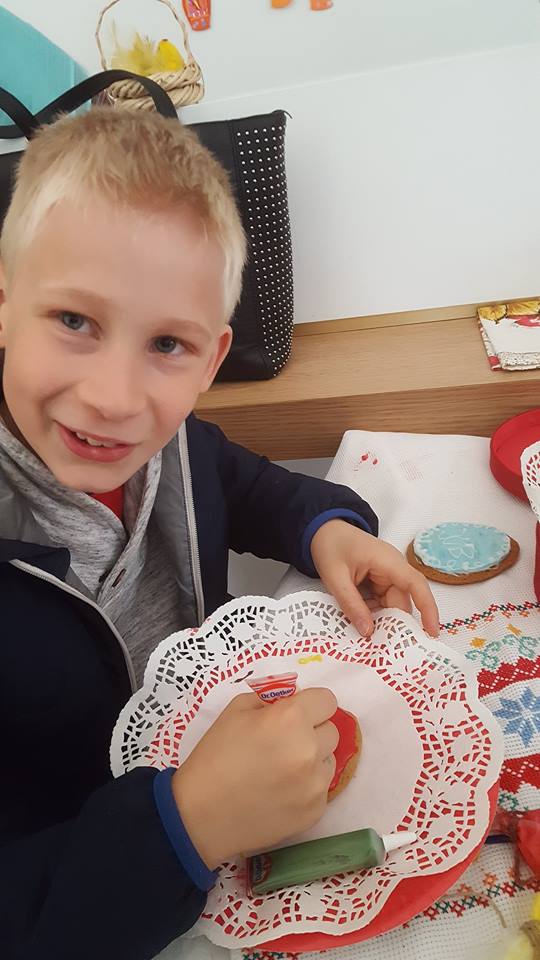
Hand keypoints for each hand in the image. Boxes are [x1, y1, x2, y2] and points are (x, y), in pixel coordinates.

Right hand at [172, 688, 337, 868]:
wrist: (201, 815)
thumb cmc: (214, 756)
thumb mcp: (235, 711)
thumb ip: (270, 700)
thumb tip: (292, 701)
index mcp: (291, 718)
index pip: (327, 700)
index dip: (311, 704)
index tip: (297, 714)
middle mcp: (310, 748)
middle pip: (332, 730)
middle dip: (312, 731)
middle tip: (284, 743)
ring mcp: (316, 784)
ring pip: (328, 760)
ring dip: (312, 760)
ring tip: (281, 771)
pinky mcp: (315, 811)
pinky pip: (322, 789)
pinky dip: (307, 788)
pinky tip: (280, 793)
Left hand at [311, 520, 439, 637]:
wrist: (322, 529)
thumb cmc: (330, 546)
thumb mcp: (335, 577)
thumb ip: (351, 604)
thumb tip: (368, 632)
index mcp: (388, 562)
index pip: (416, 585)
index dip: (428, 609)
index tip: (432, 632)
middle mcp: (393, 569)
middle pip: (401, 602)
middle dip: (392, 625)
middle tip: (379, 649)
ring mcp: (386, 576)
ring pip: (390, 606)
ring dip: (379, 620)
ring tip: (363, 637)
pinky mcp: (378, 582)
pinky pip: (380, 603)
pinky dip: (371, 613)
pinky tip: (358, 621)